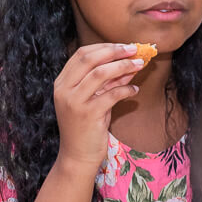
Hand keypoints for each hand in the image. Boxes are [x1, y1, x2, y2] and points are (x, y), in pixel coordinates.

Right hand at [53, 43, 144, 170]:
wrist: (77, 155)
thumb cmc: (86, 126)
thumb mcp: (94, 99)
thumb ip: (107, 81)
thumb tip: (129, 60)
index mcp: (61, 83)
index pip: (81, 54)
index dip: (104, 47)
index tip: (123, 46)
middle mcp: (63, 90)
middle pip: (90, 59)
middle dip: (115, 51)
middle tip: (134, 49)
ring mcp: (74, 102)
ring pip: (101, 73)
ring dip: (123, 66)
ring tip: (139, 64)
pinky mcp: (87, 114)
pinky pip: (112, 94)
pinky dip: (126, 89)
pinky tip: (135, 89)